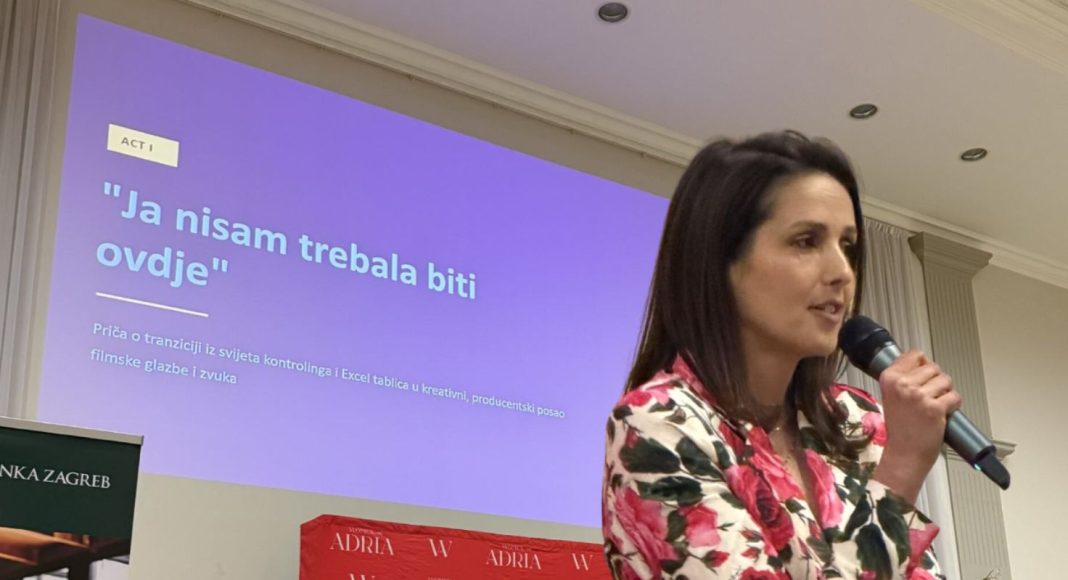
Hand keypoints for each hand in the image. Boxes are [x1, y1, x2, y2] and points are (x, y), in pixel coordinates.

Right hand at [871, 350, 961, 503]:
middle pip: (933, 367)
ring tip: (933, 406)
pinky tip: (942, 414)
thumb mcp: (891, 396)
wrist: (904, 455)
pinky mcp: (935, 408)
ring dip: (945, 393)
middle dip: (936, 381)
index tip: (921, 378)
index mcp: (889, 378)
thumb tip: (923, 362)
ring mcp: (919, 396)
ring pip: (946, 380)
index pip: (915, 355)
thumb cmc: (901, 429)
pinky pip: (955, 396)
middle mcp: (902, 384)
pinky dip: (953, 405)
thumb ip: (902, 377)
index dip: (923, 366)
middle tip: (927, 398)